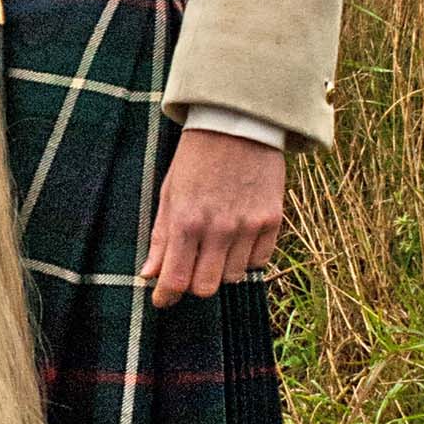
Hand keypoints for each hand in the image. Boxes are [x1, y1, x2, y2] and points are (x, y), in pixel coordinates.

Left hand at [141, 129, 283, 309]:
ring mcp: (249, 225)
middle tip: (191, 268)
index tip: (162, 300)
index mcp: (187, 220)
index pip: (176, 280)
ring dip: (222, 269)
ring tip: (217, 245)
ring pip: (234, 277)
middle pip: (206, 287)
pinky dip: (247, 257)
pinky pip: (259, 261)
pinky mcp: (273, 220)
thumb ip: (161, 237)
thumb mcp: (170, 192)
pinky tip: (238, 237)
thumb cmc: (197, 157)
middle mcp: (219, 228)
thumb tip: (149, 274)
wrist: (238, 123)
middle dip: (194, 284)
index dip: (166, 296)